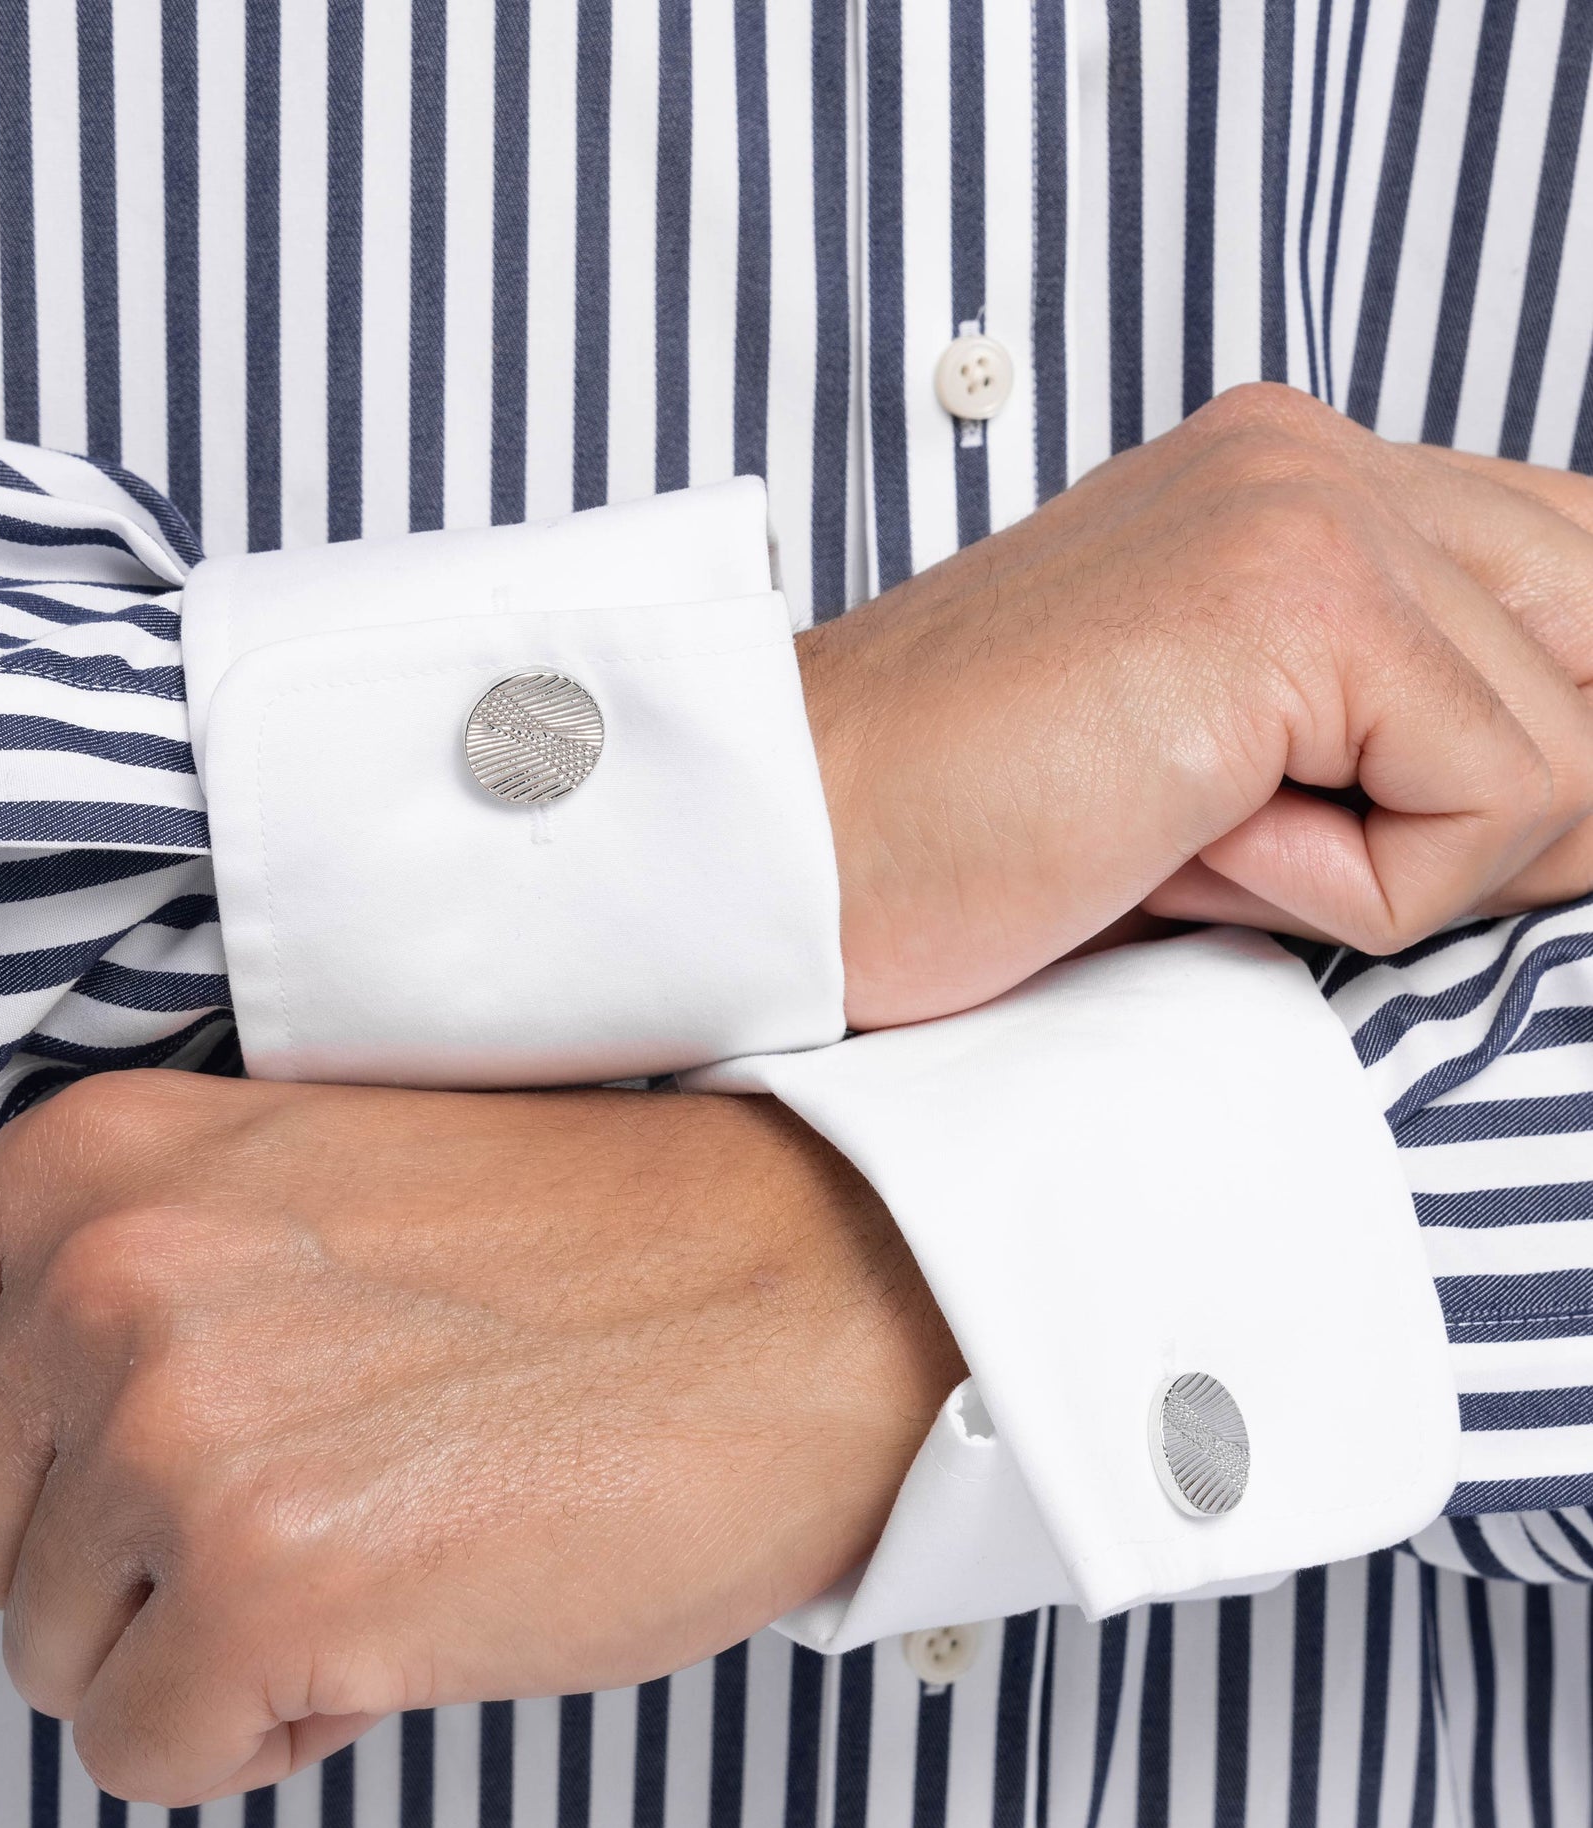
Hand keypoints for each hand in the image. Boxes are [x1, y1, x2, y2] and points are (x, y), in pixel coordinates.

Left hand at [0, 1072, 959, 1803]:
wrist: (804, 1298)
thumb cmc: (593, 1254)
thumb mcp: (301, 1198)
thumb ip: (135, 1290)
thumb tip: (29, 1459)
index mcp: (95, 1162)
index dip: (35, 1466)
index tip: (127, 1487)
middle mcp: (109, 1280)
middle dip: (120, 1564)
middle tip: (302, 1506)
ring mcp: (179, 1435)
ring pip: (58, 1661)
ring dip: (204, 1644)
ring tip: (379, 1546)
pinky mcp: (271, 1589)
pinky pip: (152, 1757)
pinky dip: (269, 1729)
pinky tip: (401, 1625)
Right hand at [801, 382, 1592, 1025]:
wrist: (794, 848)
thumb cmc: (974, 836)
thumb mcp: (1230, 767)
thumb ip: (1396, 734)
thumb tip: (1591, 811)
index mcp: (1288, 475)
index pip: (1561, 579)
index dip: (1535, 742)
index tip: (1404, 839)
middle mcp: (1315, 455)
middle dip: (1509, 804)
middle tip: (1319, 863)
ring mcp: (1310, 508)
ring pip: (1572, 742)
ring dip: (1413, 861)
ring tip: (1212, 845)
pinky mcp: (1298, 601)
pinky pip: (1494, 799)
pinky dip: (1368, 892)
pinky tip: (1198, 853)